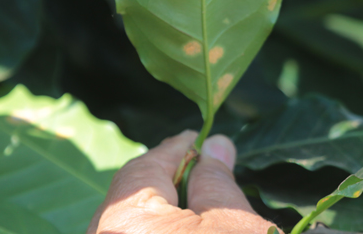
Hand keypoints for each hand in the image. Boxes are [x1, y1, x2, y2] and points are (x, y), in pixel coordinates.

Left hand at [87, 130, 279, 233]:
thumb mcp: (235, 225)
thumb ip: (217, 181)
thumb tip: (214, 146)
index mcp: (127, 221)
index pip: (146, 167)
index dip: (176, 149)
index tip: (198, 138)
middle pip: (130, 196)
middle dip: (165, 179)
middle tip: (200, 170)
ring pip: (127, 223)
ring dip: (159, 211)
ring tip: (196, 205)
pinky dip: (152, 230)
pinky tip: (180, 230)